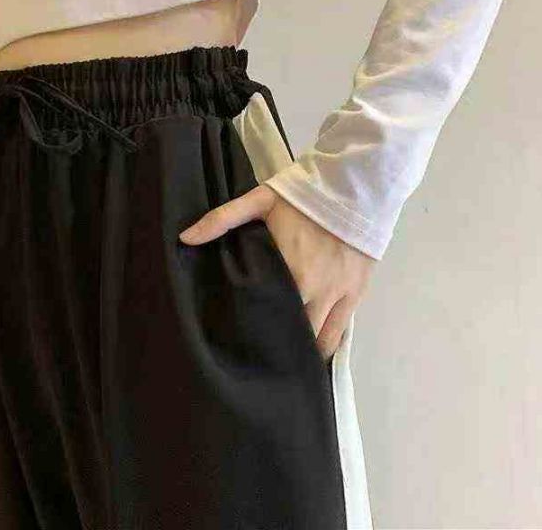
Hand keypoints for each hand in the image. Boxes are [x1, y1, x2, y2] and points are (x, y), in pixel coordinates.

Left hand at [178, 184, 376, 360]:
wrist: (356, 186)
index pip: (262, 311)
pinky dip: (324, 345)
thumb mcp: (259, 200)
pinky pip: (339, 334)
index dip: (249, 325)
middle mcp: (311, 290)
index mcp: (286, 269)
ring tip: (282, 356)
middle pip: (289, 331)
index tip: (235, 334)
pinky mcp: (355, 295)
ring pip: (317, 340)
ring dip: (299, 350)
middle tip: (255, 349)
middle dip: (273, 344)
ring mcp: (336, 295)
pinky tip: (310, 352)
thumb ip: (221, 219)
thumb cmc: (304, 195)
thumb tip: (185, 238)